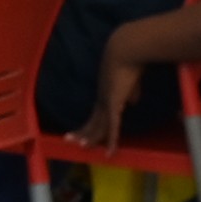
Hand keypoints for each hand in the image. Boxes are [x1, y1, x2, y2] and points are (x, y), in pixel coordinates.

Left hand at [79, 52, 150, 168]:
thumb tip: (132, 102)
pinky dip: (112, 141)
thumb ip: (131, 92)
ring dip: (91, 138)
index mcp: (106, 93)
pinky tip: (109, 152)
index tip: (84, 129)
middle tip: (69, 140)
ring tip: (82, 147)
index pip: (97, 111)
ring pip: (98, 125)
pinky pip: (113, 127)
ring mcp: (107, 101)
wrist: (127, 49)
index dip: (90, 122)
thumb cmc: (130, 59)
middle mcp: (103, 98)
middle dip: (82, 131)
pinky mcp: (114, 104)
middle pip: (92, 119)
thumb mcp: (132, 80)